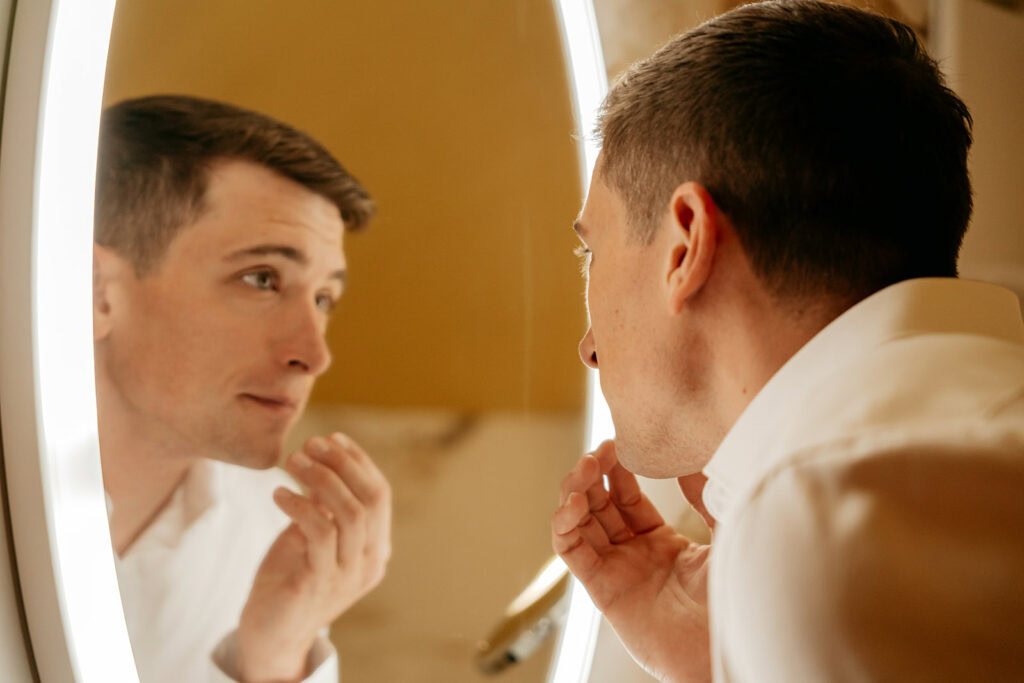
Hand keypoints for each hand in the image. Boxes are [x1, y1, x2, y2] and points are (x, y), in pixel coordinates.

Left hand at [237, 432, 390, 681]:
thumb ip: (325, 505)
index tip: (331, 438)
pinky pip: (319, 533)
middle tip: (311, 444)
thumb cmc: (290, 578)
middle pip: (372, 499)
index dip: (358, 461)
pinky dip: (300, 506)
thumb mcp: (312, 534)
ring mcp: (348, 576)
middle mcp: (370, 562)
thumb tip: (325, 457)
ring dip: (321, 479)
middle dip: (343, 464)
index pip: (380, 494)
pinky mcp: (320, 584)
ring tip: (292, 461)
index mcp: (375, 548)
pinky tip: (278, 494)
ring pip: (351, 513)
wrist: (271, 634)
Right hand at [551, 440, 710, 682]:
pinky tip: (572, 504)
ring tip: (582, 469)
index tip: (618, 441)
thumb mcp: (726, 533)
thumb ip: (706, 496)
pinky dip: (564, 526)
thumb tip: (689, 458)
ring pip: (579, 523)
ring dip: (574, 492)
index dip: (618, 468)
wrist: (731, 646)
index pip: (626, 495)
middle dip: (592, 474)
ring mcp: (616, 570)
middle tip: (597, 450)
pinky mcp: (603, 590)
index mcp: (661, 542)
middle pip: (598, 505)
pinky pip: (572, 553)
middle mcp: (633, 555)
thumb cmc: (736, 596)